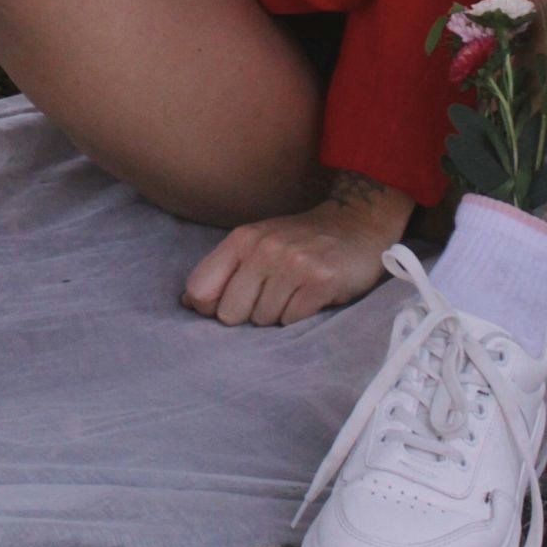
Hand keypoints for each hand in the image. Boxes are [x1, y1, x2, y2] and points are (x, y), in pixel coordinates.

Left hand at [181, 176, 413, 325]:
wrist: (357, 225)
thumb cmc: (301, 241)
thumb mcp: (258, 243)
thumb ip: (224, 270)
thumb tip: (189, 302)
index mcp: (241, 239)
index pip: (199, 290)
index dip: (210, 307)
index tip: (230, 304)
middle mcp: (264, 248)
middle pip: (230, 314)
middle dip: (249, 314)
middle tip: (273, 295)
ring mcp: (293, 263)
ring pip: (263, 320)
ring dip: (279, 314)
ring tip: (295, 292)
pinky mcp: (321, 281)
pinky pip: (292, 321)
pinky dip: (301, 316)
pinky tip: (312, 296)